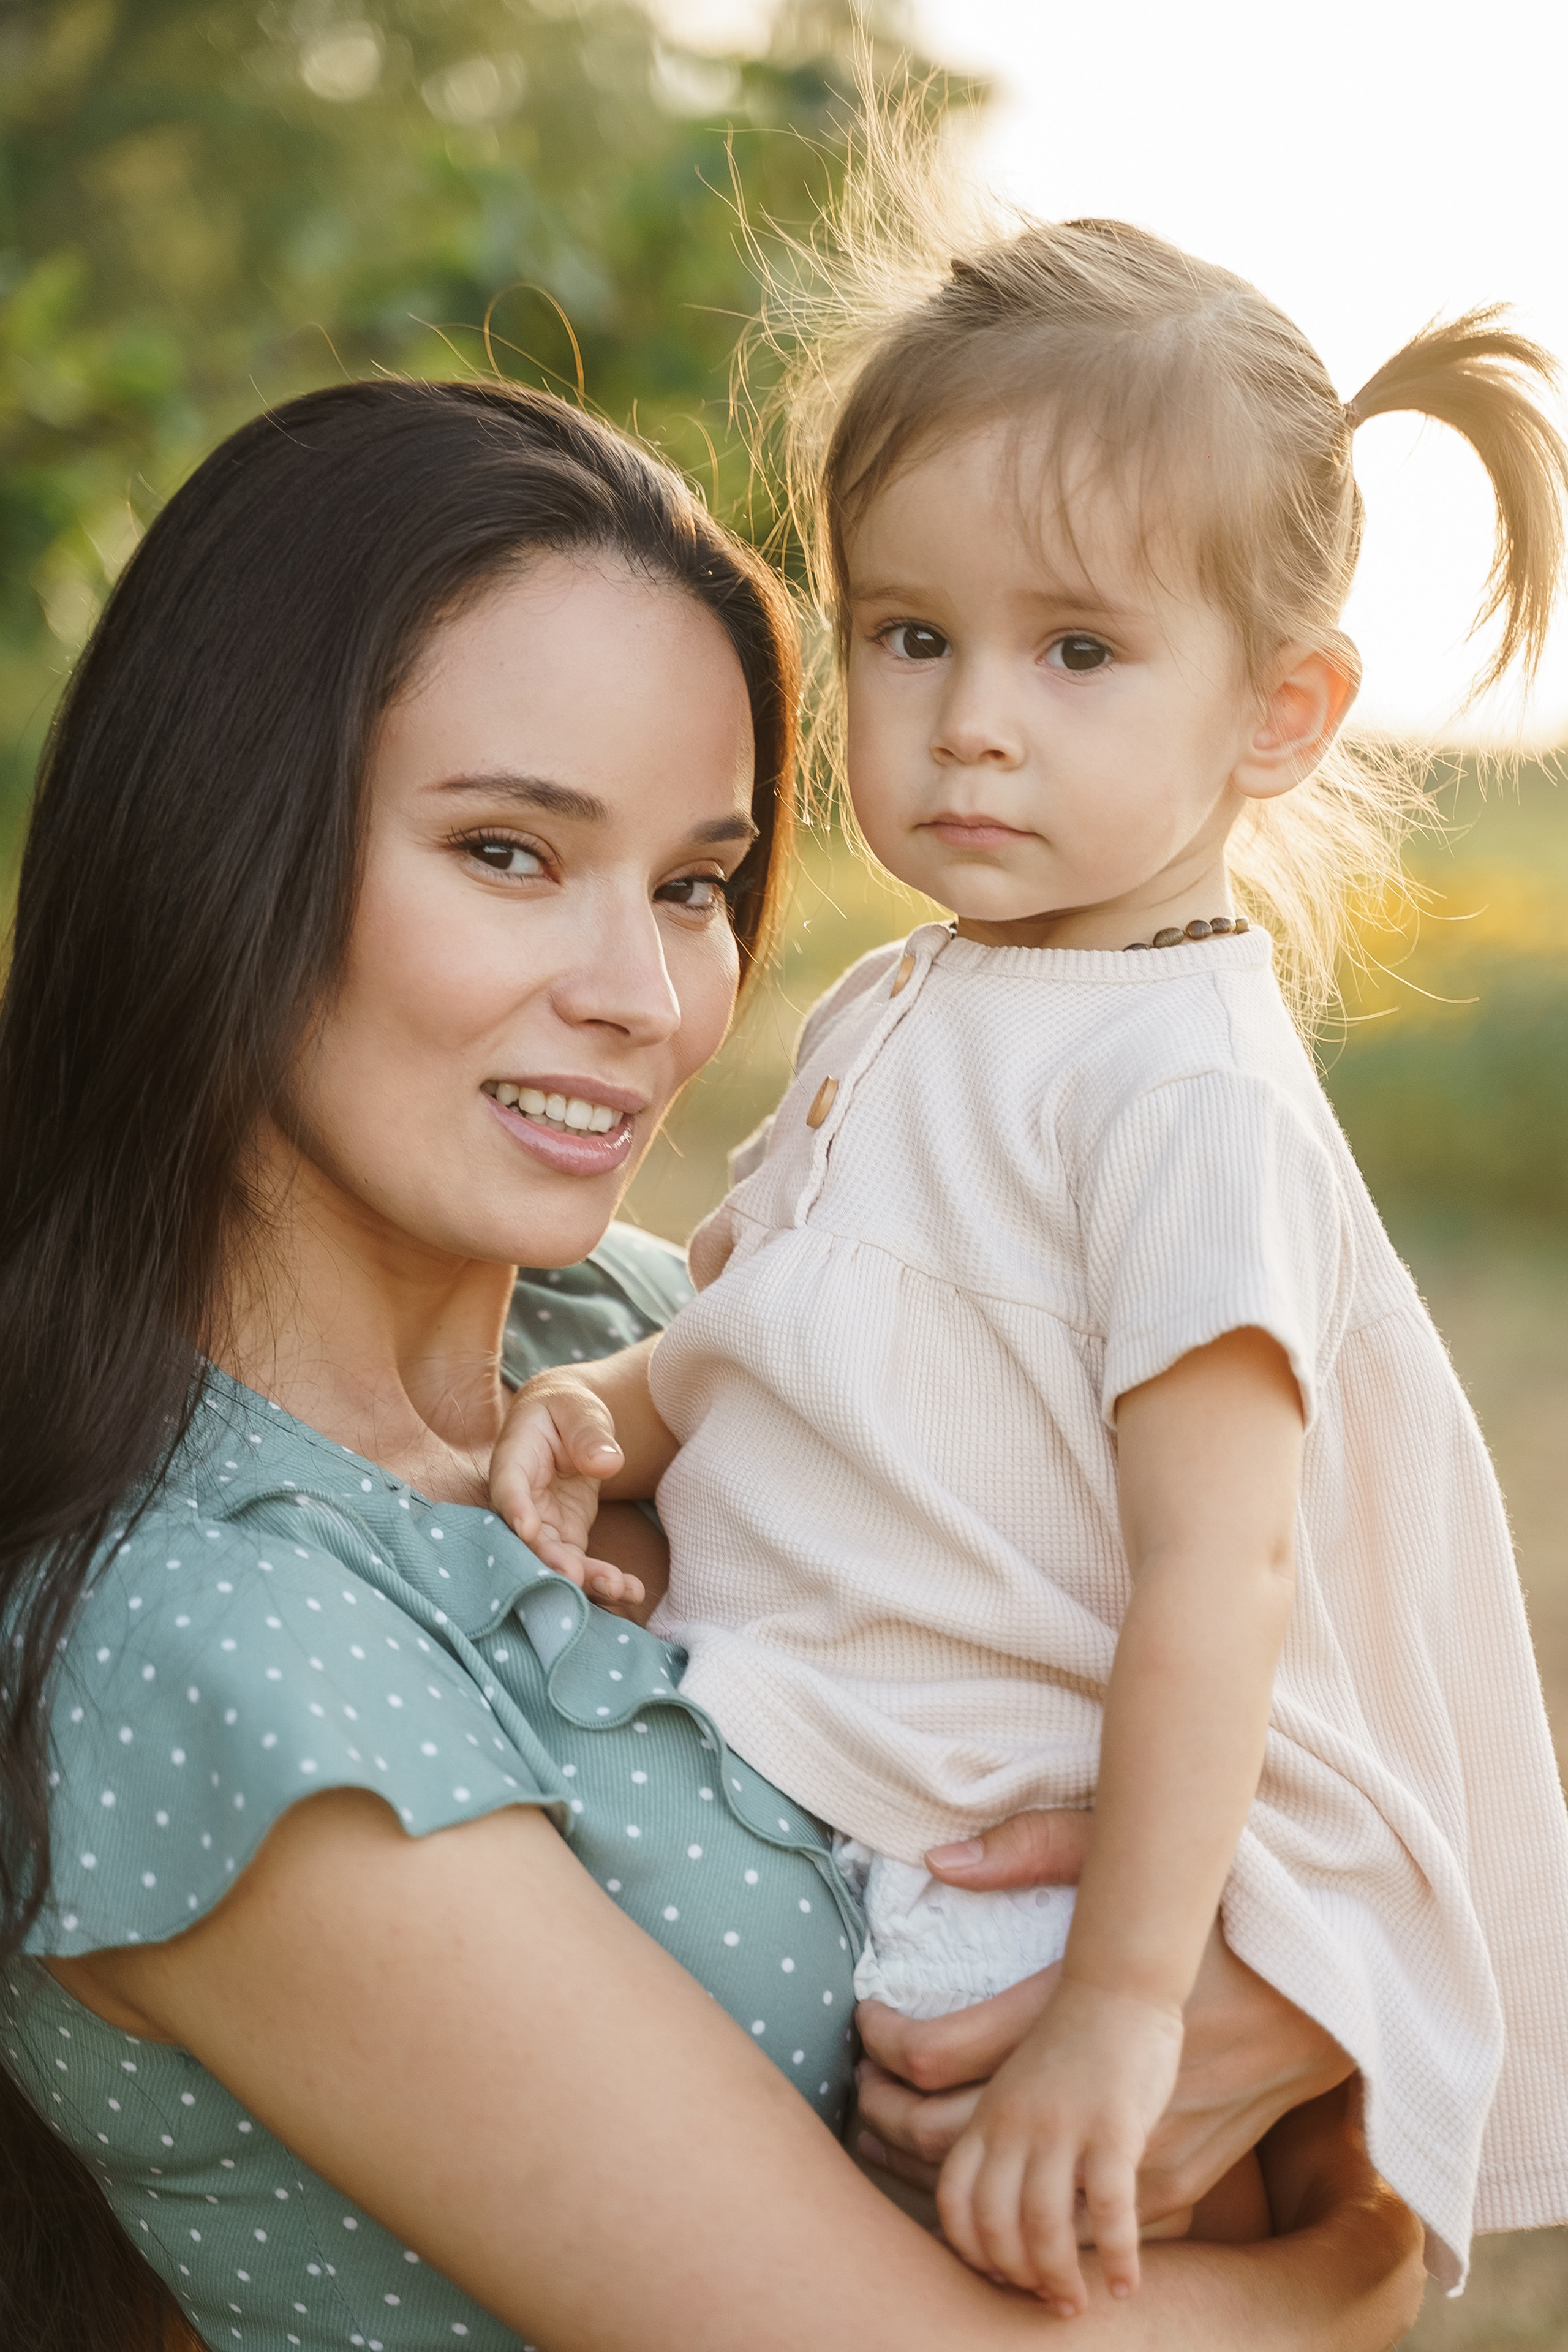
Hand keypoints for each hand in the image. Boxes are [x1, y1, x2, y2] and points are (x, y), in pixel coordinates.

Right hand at [489, 1374, 641, 1609]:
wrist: (570, 1425)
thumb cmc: (568, 1411)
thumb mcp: (579, 1410)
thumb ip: (589, 1433)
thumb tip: (606, 1462)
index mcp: (514, 1460)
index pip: (508, 1488)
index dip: (515, 1509)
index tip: (527, 1529)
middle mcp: (521, 1500)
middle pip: (527, 1538)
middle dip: (551, 1561)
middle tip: (578, 1579)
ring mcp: (542, 1524)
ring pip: (553, 1559)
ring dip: (583, 1580)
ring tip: (618, 1589)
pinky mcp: (565, 1538)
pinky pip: (579, 1564)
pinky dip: (602, 1580)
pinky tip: (632, 1592)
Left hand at [856, 1810, 1352, 2222]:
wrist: (1313, 2000)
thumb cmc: (1215, 1922)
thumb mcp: (1123, 1862)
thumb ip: (1032, 1850)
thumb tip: (941, 1860)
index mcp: (1061, 2011)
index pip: (933, 2053)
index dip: (883, 2050)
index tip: (867, 2030)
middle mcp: (1079, 2094)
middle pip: (941, 2140)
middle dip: (885, 2123)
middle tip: (862, 2100)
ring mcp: (1117, 2151)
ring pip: (994, 2203)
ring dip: (937, 2186)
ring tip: (900, 2149)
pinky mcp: (1159, 2187)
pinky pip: (1066, 2229)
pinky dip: (1019, 2222)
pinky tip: (989, 2200)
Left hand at [937, 1976, 1182, 2310]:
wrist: (1123, 1984)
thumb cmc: (1073, 2033)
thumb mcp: (1016, 2079)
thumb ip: (1000, 2129)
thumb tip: (993, 2189)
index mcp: (989, 2110)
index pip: (953, 2194)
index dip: (963, 2244)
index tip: (987, 2270)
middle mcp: (1014, 2122)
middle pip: (989, 2221)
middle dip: (1007, 2272)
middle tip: (1031, 2295)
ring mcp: (1061, 2127)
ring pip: (1041, 2227)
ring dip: (1055, 2278)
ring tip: (1072, 2303)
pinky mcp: (1115, 2129)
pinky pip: (1109, 2212)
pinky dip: (1115, 2257)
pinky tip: (1125, 2284)